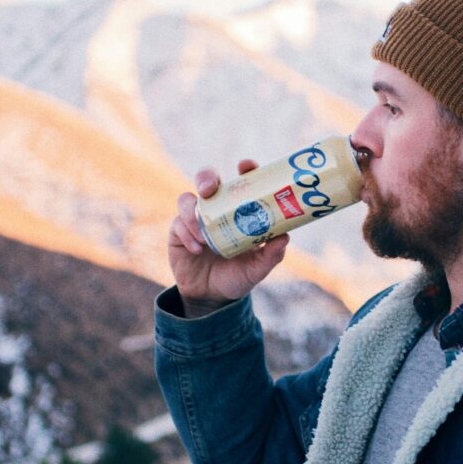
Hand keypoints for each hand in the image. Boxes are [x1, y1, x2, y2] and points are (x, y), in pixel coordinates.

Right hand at [167, 159, 289, 316]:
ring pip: (187, 199)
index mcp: (238, 210)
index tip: (245, 166)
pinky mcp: (178, 232)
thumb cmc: (237, 276)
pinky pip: (178, 223)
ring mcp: (195, 219)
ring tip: (204, 237)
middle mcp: (215, 209)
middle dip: (206, 178)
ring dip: (194, 214)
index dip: (245, 169)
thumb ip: (270, 255)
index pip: (242, 182)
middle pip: (207, 179)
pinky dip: (187, 235)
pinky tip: (197, 249)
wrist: (211, 298)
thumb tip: (284, 238)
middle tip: (209, 190)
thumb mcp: (257, 269)